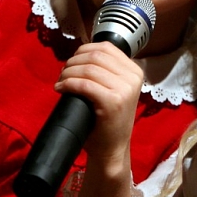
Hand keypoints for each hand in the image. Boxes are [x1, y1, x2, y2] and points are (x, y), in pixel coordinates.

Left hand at [55, 41, 142, 165]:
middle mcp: (133, 77)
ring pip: (89, 68)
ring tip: (61, 82)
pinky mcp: (113, 102)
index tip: (72, 62)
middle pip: (96, 56)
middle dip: (73, 61)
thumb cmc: (109, 119)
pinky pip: (84, 84)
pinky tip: (61, 89)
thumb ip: (107, 71)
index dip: (83, 50)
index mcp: (135, 71)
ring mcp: (125, 89)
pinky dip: (68, 84)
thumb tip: (80, 55)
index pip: (106, 47)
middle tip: (63, 74)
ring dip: (68, 73)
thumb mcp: (115, 89)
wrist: (112, 148)